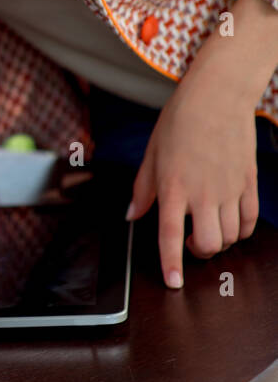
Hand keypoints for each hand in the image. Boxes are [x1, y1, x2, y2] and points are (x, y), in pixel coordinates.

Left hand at [127, 71, 259, 288]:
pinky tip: (230, 223)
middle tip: (190, 243)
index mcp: (172, 187)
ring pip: (230, 236)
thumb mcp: (151, 155)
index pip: (169, 235)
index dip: (170, 263)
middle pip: (207, 244)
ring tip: (208, 229)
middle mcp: (202, 193)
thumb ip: (142, 190)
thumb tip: (132, 215)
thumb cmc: (180, 122)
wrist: (217, 98)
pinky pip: (249, 221)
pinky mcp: (249, 183)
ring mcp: (229, 190)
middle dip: (198, 252)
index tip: (172, 282)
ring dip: (219, 242)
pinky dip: (241, 230)